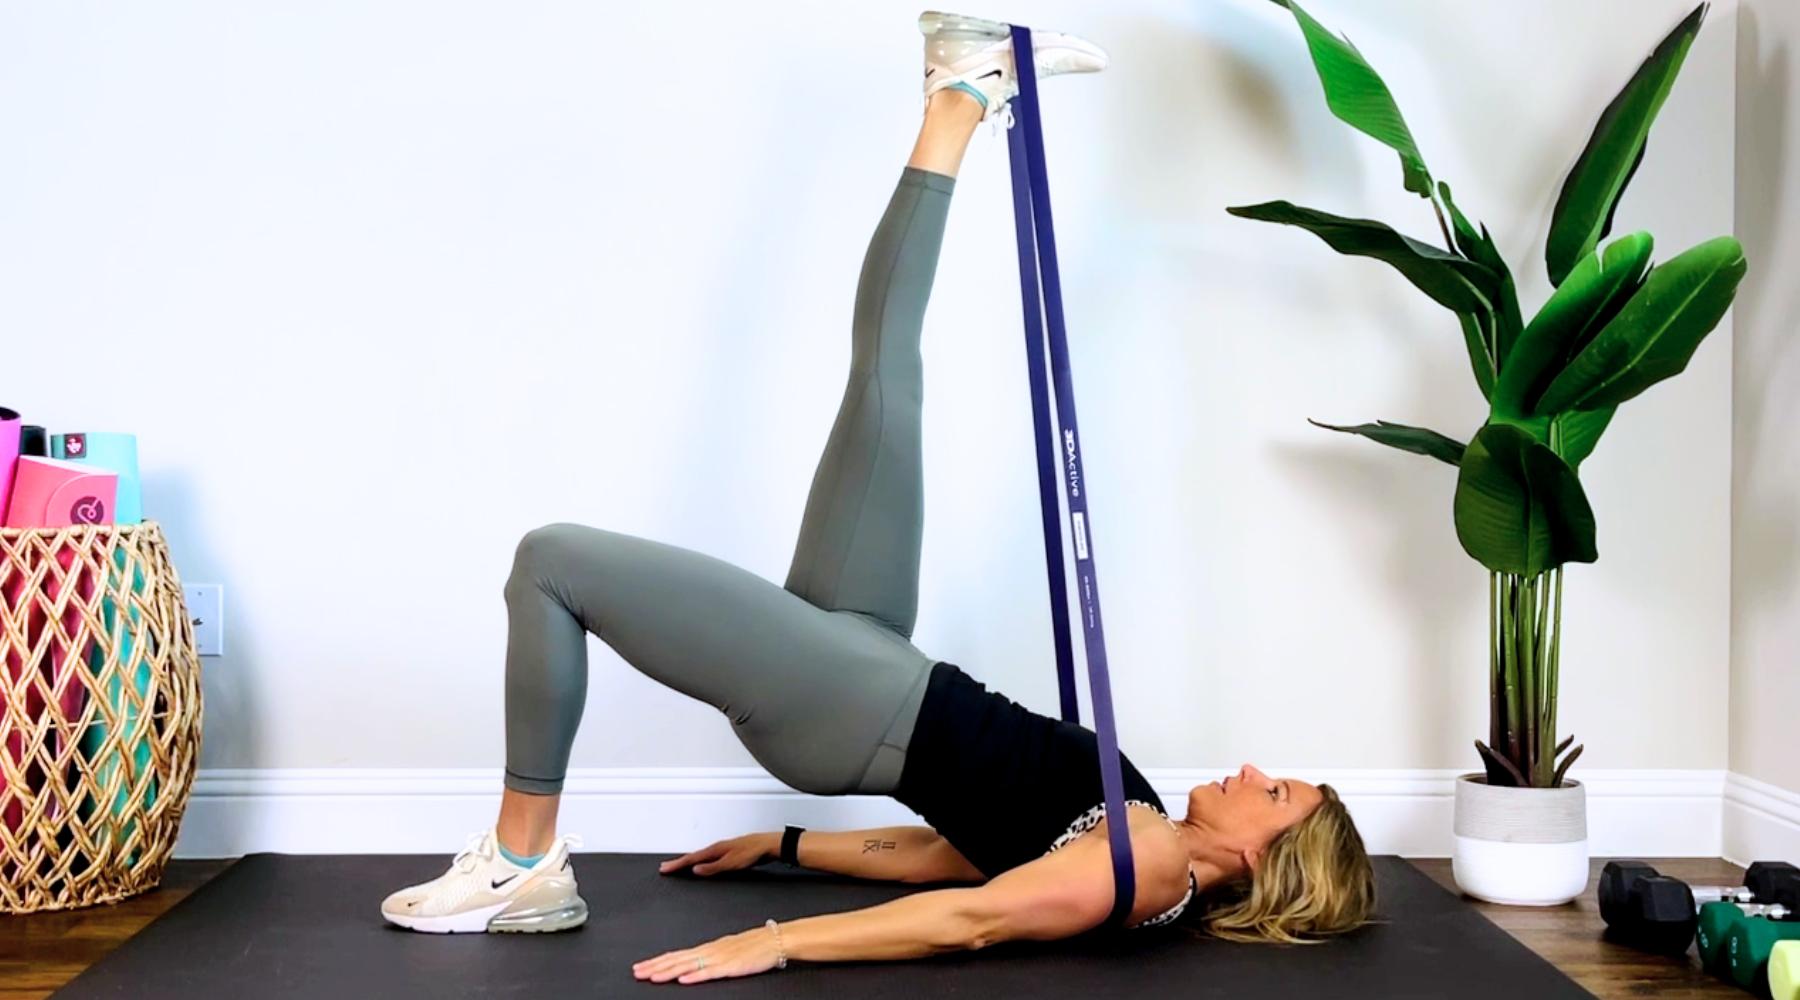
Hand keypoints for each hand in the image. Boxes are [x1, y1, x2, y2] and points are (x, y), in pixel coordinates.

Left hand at [633, 925, 783, 984]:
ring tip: (652, 977)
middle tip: (636, 973)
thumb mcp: (727, 950)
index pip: (676, 955)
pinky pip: (710, 972)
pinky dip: (695, 976)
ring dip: (668, 972)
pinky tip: (683, 980)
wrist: (775, 939)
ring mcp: (719, 958)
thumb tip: (692, 965)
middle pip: (677, 960)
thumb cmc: (754, 946)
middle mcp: (709, 951)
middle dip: (655, 967)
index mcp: (707, 948)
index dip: (657, 961)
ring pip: (688, 966)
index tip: (641, 967)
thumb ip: (710, 957)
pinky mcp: (731, 967)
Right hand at [658, 833, 775, 876]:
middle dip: (679, 862)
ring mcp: (723, 849)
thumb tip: (695, 870)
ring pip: (701, 856)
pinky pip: (709, 857)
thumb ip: (713, 867)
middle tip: (665, 867)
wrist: (769, 845)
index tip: (664, 869)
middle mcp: (717, 848)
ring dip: (688, 861)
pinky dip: (700, 861)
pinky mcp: (729, 853)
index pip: (691, 858)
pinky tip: (702, 864)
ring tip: (678, 866)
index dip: (677, 864)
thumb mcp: (732, 863)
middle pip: (693, 856)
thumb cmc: (753, 852)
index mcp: (715, 849)